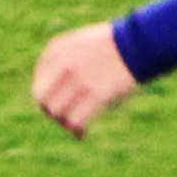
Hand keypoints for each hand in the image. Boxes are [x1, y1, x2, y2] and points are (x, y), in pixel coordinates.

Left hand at [32, 22, 138, 136]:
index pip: (39, 83)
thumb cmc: (113, 46)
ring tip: (75, 126)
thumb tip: (55, 92)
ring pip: (58, 112)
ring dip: (65, 122)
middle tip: (64, 119)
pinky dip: (77, 130)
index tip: (56, 107)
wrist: (138, 44)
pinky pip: (76, 120)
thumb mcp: (81, 44)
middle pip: (43, 100)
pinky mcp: (97, 95)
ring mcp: (80, 80)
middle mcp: (64, 65)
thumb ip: (64, 61)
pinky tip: (82, 133)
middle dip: (51, 112)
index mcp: (58, 51)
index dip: (45, 99)